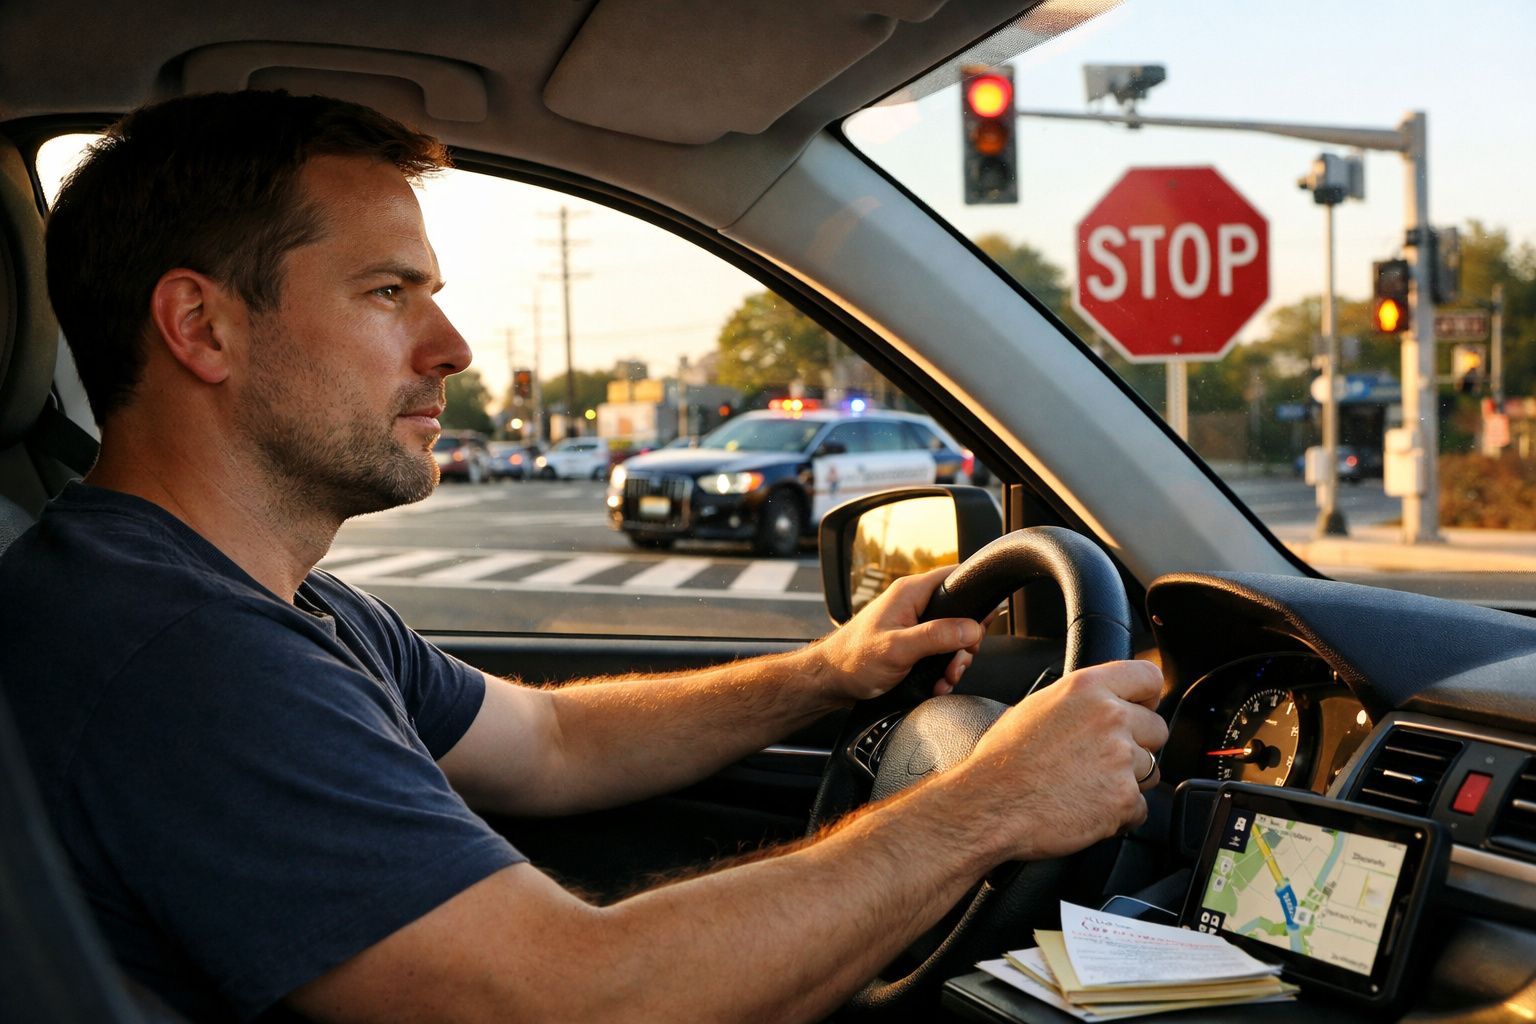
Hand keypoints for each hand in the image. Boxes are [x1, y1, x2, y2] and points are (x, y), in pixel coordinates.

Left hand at [807, 566, 986, 704]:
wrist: (830, 681)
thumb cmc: (853, 659)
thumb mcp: (898, 648)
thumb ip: (936, 636)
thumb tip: (972, 628)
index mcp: (910, 592)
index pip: (956, 576)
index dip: (975, 596)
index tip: (982, 622)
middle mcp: (914, 604)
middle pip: (960, 615)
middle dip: (964, 644)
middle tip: (956, 664)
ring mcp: (913, 625)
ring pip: (952, 639)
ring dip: (953, 663)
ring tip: (944, 679)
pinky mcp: (912, 644)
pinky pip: (939, 654)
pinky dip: (942, 671)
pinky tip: (935, 684)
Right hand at [953, 659, 1167, 862]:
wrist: (990, 804)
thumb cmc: (1002, 761)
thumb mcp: (1036, 707)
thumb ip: (1078, 700)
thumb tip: (1095, 704)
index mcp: (1087, 688)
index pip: (1149, 677)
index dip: (1147, 697)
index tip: (1141, 710)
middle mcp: (1110, 717)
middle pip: (1157, 729)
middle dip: (1138, 745)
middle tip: (1103, 760)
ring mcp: (1121, 759)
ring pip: (1151, 770)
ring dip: (1127, 781)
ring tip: (1087, 787)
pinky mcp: (1124, 799)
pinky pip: (1139, 808)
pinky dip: (1119, 814)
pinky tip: (1087, 808)